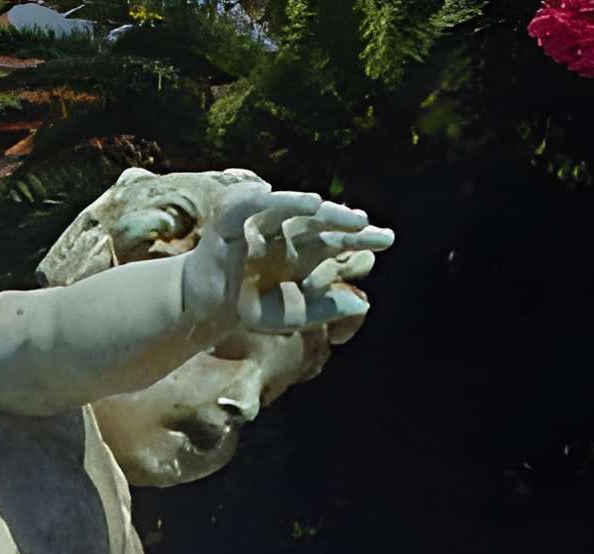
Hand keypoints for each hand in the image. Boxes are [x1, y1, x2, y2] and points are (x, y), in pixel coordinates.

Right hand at [188, 184, 391, 342]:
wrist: (207, 309)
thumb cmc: (248, 308)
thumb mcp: (291, 316)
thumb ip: (324, 309)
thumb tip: (363, 304)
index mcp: (304, 252)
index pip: (338, 240)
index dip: (362, 238)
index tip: (386, 239)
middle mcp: (287, 233)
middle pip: (318, 220)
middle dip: (338, 220)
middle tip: (362, 223)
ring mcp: (261, 224)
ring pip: (286, 208)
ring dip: (301, 204)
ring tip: (319, 204)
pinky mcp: (232, 221)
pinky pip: (246, 206)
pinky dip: (259, 199)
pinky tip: (272, 198)